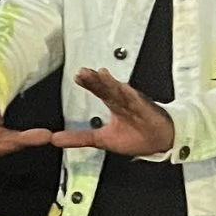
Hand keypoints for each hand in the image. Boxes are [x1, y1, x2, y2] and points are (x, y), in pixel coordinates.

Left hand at [55, 69, 175, 156]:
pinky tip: (124, 88)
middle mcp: (124, 101)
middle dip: (96, 80)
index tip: (78, 76)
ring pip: (122, 92)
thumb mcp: (101, 139)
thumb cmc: (135, 137)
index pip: (100, 90)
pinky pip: (139, 102)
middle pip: (108, 87)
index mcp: (114, 104)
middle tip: (84, 72)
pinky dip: (132, 96)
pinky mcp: (147, 112)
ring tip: (100, 75)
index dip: (89, 83)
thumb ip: (79, 138)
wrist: (160, 142)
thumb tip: (55, 139)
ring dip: (111, 83)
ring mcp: (136, 105)